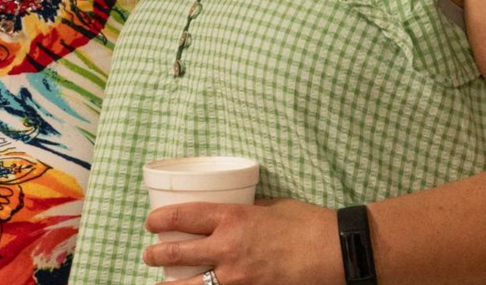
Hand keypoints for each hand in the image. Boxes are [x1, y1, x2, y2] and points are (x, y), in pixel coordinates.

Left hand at [142, 198, 344, 284]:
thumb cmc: (308, 224)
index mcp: (232, 218)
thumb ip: (248, 211)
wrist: (337, 252)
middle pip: (178, 253)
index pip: (183, 216)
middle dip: (157, 254)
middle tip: (149, 254)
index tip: (151, 222)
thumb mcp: (272, 207)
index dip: (160, 219)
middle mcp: (228, 249)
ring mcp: (237, 278)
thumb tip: (235, 213)